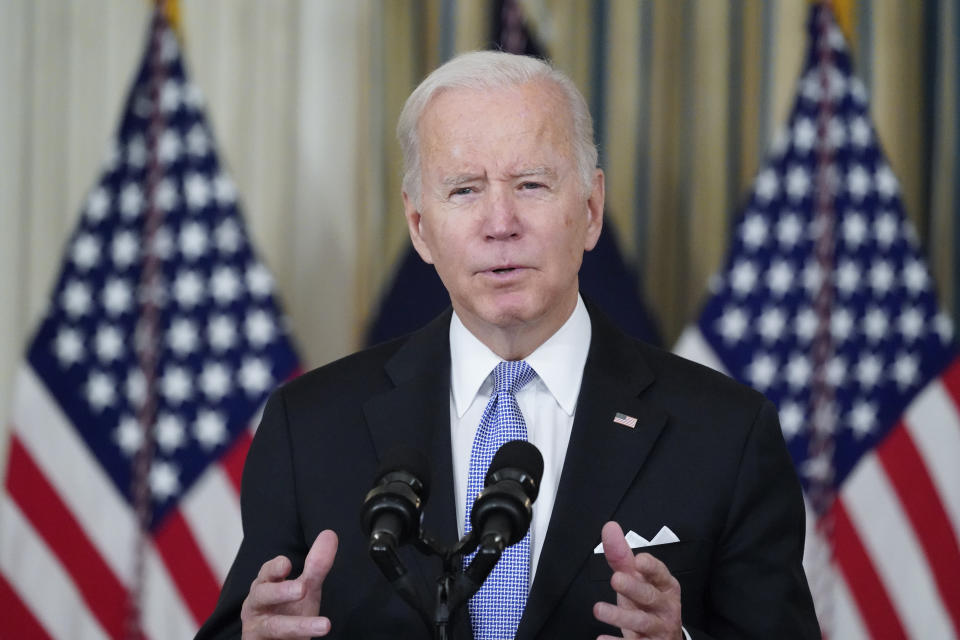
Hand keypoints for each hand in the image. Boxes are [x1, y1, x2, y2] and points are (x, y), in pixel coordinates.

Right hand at [240, 529, 338, 638]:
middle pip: (262, 595)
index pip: (267, 572)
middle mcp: (256, 605)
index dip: (275, 568)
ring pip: (272, 626)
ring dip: (297, 626)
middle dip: (280, 591)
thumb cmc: (287, 612)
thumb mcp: (305, 589)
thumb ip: (316, 566)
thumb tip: (330, 534)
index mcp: (265, 585)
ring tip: (324, 626)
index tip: (287, 564)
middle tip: (302, 589)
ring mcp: (256, 628)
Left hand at [593, 521, 682, 639]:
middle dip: (634, 588)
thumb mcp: (638, 580)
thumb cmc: (647, 602)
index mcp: (665, 586)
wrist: (665, 638)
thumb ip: (622, 556)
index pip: (660, 574)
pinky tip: (601, 639)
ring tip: (598, 610)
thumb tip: (610, 527)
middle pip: (650, 596)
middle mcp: (665, 606)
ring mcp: (658, 628)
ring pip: (641, 622)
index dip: (651, 567)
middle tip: (615, 579)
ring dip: (619, 616)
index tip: (639, 560)